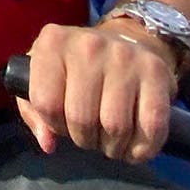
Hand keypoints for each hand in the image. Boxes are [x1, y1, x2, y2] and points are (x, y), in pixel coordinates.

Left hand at [13, 21, 177, 163]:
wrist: (127, 40)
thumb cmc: (77, 68)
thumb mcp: (43, 78)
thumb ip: (34, 111)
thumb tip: (48, 143)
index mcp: (53, 43)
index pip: (45, 103)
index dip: (54, 125)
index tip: (64, 123)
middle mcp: (88, 44)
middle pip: (81, 118)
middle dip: (85, 140)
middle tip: (91, 136)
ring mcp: (125, 56)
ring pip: (115, 126)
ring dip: (113, 147)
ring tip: (111, 141)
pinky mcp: (156, 71)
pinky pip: (151, 126)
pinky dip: (143, 149)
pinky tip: (135, 148)